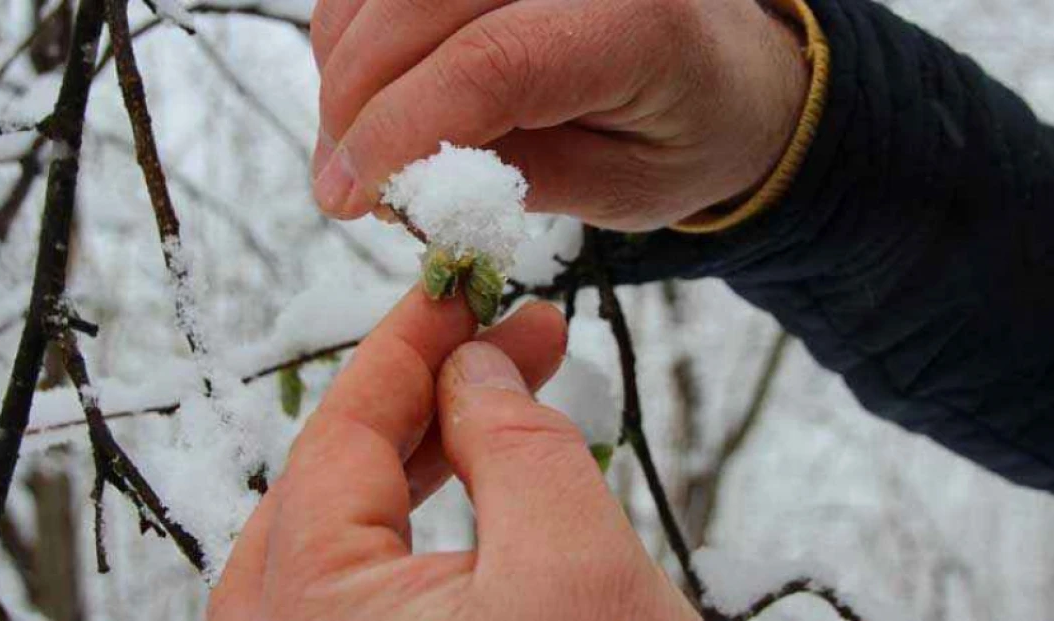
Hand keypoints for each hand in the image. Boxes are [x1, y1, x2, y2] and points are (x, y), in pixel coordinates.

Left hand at [208, 287, 698, 620]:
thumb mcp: (573, 565)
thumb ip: (516, 440)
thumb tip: (472, 366)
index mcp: (306, 614)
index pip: (338, 434)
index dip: (406, 345)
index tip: (460, 286)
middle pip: (333, 479)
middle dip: (426, 395)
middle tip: (508, 338)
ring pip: (349, 531)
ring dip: (428, 453)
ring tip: (506, 393)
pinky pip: (370, 585)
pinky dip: (425, 521)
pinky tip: (478, 483)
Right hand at [309, 0, 808, 230]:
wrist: (729, 73)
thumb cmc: (688, 139)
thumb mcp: (622, 193)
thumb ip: (515, 184)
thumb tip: (394, 182)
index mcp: (636, 22)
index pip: (488, 65)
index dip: (398, 132)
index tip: (350, 198)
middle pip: (415, 7)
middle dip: (354, 103)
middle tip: (340, 187)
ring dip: (347, 65)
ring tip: (357, 146)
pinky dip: (361, 32)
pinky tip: (375, 94)